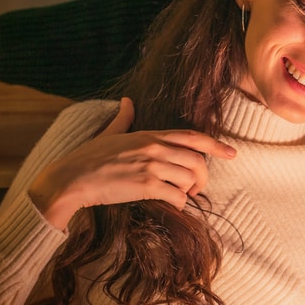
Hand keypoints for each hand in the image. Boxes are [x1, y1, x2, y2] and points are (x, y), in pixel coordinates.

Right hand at [28, 98, 237, 229]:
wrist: (72, 178)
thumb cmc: (88, 158)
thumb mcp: (109, 132)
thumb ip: (123, 117)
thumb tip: (127, 101)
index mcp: (148, 134)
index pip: (191, 136)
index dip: (216, 145)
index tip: (232, 153)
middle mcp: (153, 147)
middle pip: (197, 160)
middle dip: (203, 177)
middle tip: (197, 188)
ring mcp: (150, 165)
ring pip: (190, 178)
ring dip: (189, 191)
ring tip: (180, 195)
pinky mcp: (145, 185)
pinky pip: (176, 195)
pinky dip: (178, 202)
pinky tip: (171, 203)